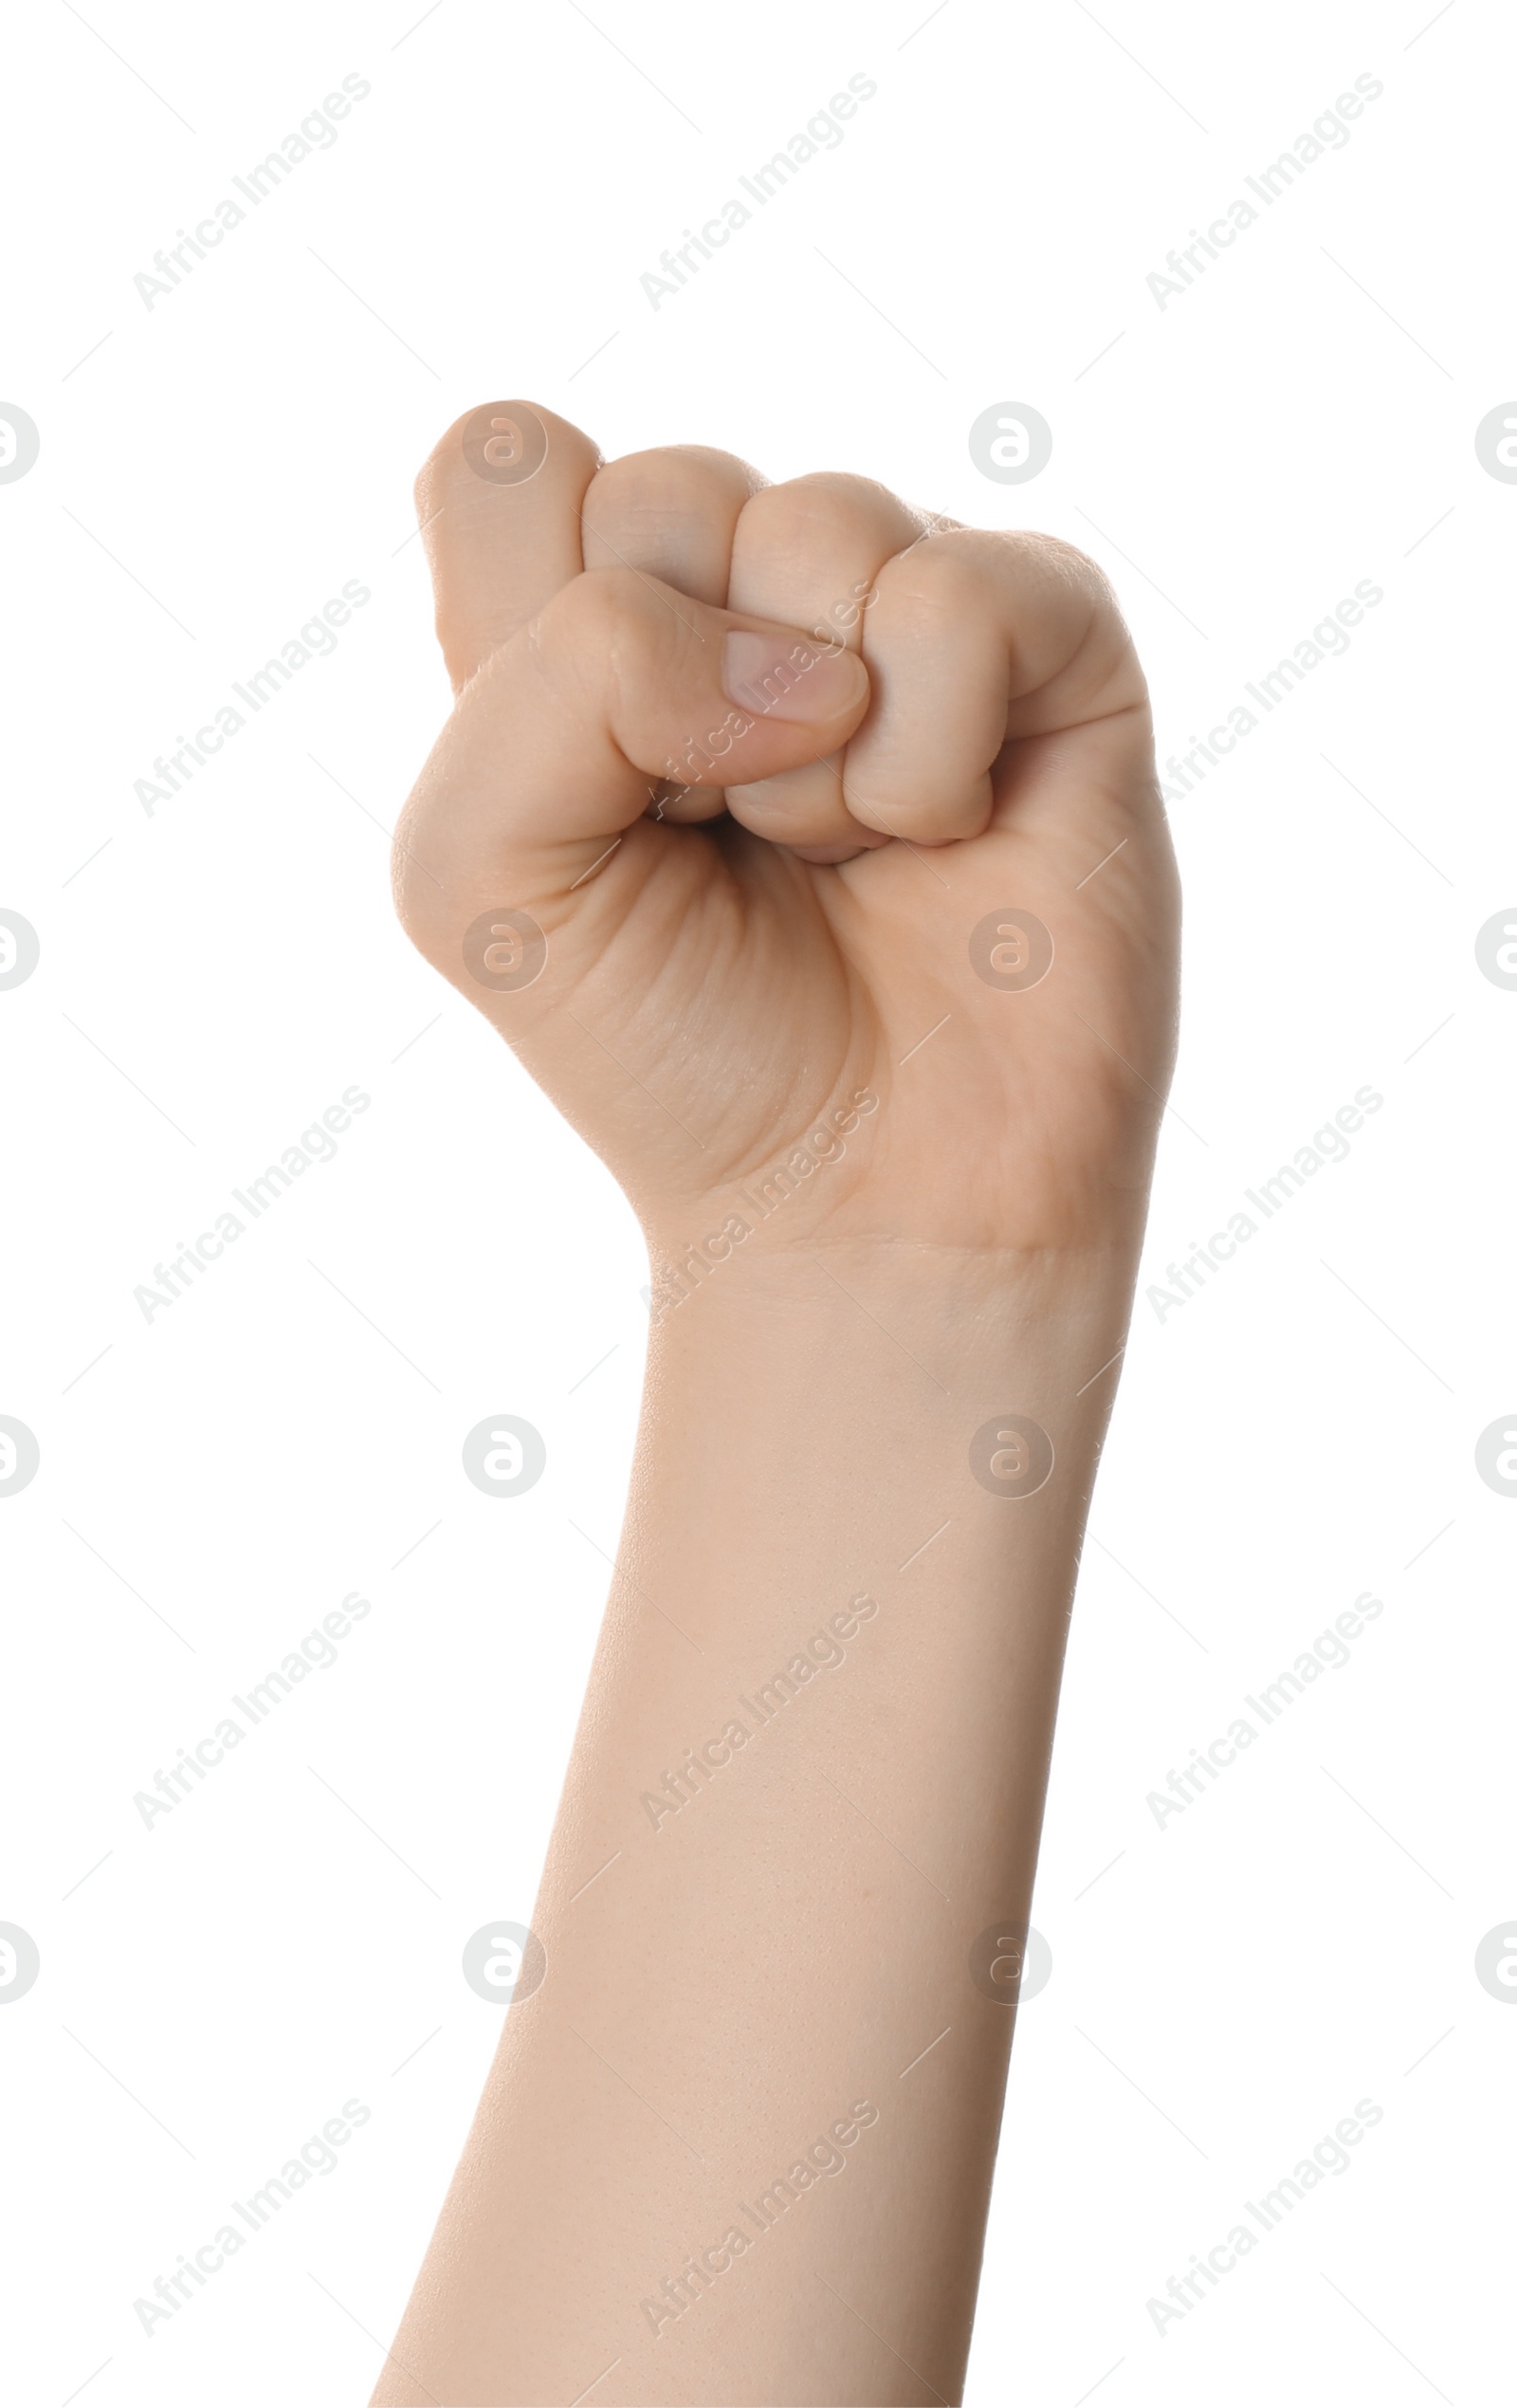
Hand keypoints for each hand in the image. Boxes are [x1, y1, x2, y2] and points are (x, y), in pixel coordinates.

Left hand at [394, 403, 1178, 1272]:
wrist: (860, 1200)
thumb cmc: (671, 1048)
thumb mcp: (476, 877)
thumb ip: (547, 677)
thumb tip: (795, 653)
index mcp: (586, 628)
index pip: (508, 457)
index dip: (525, 615)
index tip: (585, 786)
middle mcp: (744, 595)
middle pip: (662, 485)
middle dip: (670, 709)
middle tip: (721, 841)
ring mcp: (900, 608)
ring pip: (816, 519)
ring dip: (802, 754)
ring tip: (835, 853)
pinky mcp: (1050, 644)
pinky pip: (964, 593)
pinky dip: (926, 754)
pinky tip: (943, 836)